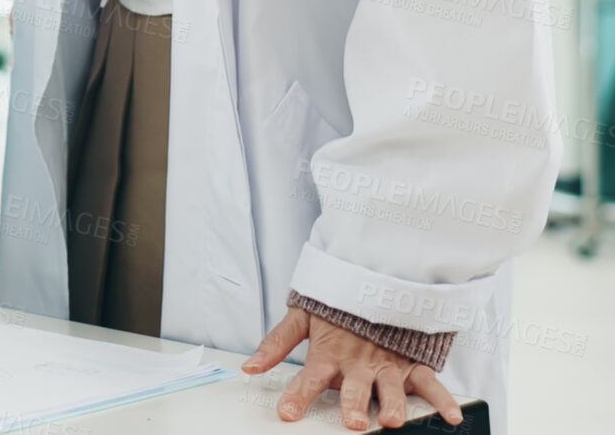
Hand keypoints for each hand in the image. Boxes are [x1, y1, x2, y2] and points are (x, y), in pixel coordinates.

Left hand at [243, 306, 461, 429]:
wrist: (376, 278)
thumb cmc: (337, 303)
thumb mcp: (301, 316)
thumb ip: (276, 343)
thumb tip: (250, 367)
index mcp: (329, 354)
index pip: (309, 379)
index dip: (297, 396)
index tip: (288, 413)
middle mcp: (359, 364)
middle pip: (355, 389)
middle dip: (354, 405)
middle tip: (353, 422)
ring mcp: (388, 364)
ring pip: (392, 389)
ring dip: (394, 405)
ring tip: (391, 420)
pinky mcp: (413, 362)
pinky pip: (431, 383)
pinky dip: (443, 400)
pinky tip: (449, 416)